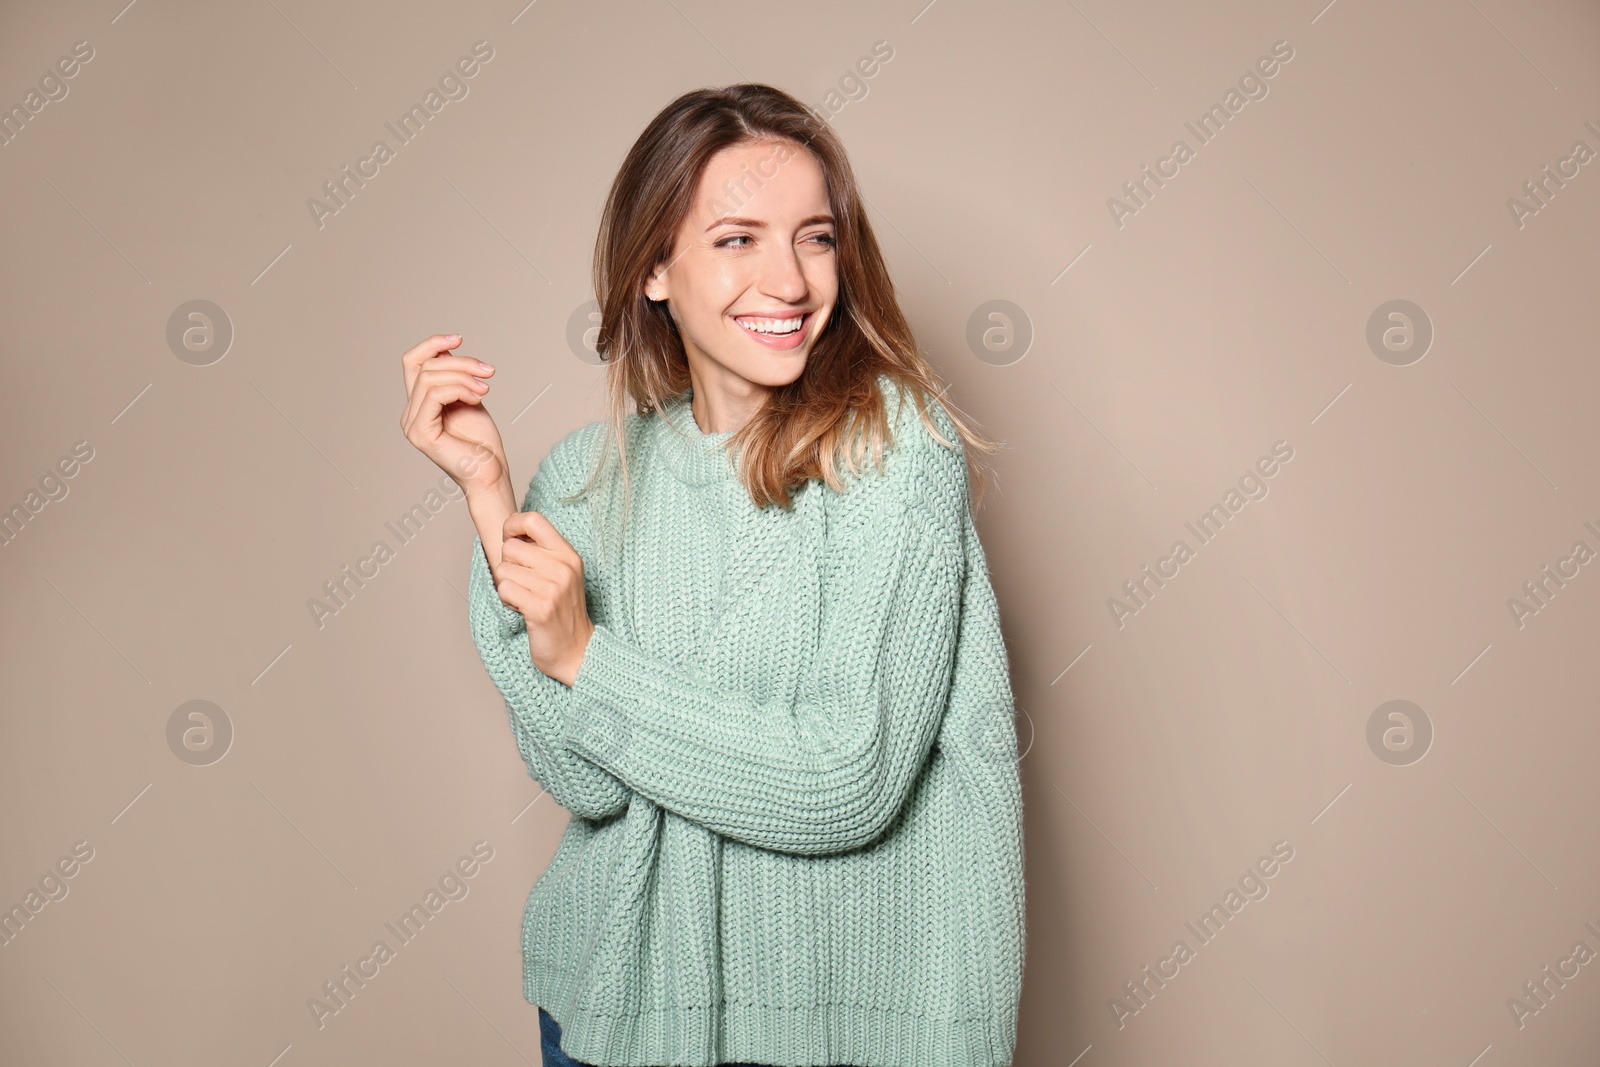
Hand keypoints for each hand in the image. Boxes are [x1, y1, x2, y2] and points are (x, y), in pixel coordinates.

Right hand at [399, 333, 507, 496]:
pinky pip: (435, 394)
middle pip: (425, 367)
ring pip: (430, 378)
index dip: (432, 344)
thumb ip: (455, 378)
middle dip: (461, 362)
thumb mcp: (468, 398)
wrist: (490, 473)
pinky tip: (478, 397)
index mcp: (418, 405)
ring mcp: (412, 425)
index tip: (459, 338)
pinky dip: (459, 389)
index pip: (413, 362)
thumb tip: (449, 348)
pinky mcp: (421, 433)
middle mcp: (409, 414)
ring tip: (486, 387)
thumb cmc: (482, 443)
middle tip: (489, 371)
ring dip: (464, 376)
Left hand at [493, 509, 594, 686]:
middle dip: (509, 565)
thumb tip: (511, 531)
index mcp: (568, 554)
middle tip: (525, 583)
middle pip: (510, 547)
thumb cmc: (563, 612)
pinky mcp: (539, 608)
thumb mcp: (563, 574)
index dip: (512, 526)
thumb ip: (543, 551)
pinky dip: (507, 601)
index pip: (533, 520)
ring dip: (508, 586)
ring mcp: (552, 588)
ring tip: (526, 598)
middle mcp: (562, 567)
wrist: (577, 652)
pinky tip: (522, 609)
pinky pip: (504, 589)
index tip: (510, 539)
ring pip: (503, 569)